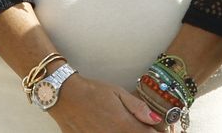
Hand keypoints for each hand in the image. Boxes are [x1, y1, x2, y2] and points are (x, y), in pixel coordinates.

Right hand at [47, 75, 162, 131]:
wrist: (66, 97)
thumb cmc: (92, 92)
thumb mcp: (118, 93)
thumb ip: (138, 108)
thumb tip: (156, 120)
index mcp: (124, 125)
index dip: (155, 132)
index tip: (154, 128)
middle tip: (139, 126)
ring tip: (122, 126)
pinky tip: (109, 128)